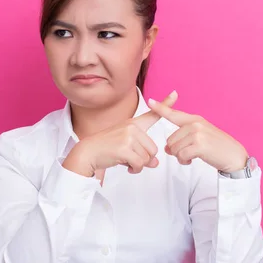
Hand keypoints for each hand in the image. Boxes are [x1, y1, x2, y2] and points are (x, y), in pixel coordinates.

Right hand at [63, 91, 177, 176]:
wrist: (87, 153)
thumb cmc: (106, 149)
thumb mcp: (127, 148)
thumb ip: (143, 153)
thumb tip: (155, 163)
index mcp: (133, 124)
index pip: (152, 114)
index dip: (165, 104)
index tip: (175, 93)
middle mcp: (132, 127)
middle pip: (153, 149)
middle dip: (144, 159)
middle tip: (130, 158)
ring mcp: (128, 136)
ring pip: (147, 158)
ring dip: (139, 165)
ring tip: (126, 161)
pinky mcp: (124, 147)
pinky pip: (140, 164)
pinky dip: (135, 169)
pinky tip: (126, 166)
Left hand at [148, 96, 247, 172]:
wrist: (235, 156)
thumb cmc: (218, 148)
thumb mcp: (202, 136)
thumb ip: (184, 138)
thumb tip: (167, 148)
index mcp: (195, 119)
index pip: (174, 113)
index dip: (161, 108)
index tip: (150, 101)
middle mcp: (195, 124)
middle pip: (170, 139)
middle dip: (176, 150)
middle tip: (189, 153)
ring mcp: (197, 133)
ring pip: (174, 148)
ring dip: (180, 157)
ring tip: (193, 156)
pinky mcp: (199, 145)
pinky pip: (181, 155)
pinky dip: (184, 161)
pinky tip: (192, 160)